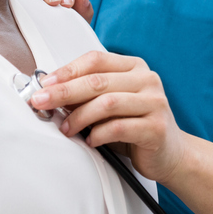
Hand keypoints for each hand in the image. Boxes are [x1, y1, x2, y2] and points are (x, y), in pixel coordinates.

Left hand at [27, 51, 187, 183]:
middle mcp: (148, 80)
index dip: (67, 70)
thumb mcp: (111, 105)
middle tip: (40, 102)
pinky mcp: (156, 127)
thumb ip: (89, 94)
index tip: (44, 84)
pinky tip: (90, 141)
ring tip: (65, 128)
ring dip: (79, 116)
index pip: (96, 59)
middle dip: (64, 92)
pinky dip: (98, 135)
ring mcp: (155, 102)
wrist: (172, 154)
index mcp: (135, 67)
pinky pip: (119, 127)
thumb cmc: (136, 127)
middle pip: (98, 80)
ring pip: (107, 103)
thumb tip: (50, 92)